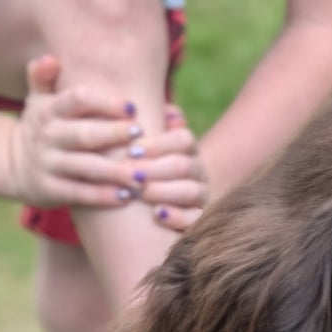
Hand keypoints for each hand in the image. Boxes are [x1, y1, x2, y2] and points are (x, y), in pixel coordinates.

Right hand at [6, 55, 143, 207]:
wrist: (12, 165)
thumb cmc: (42, 128)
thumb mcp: (37, 100)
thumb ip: (43, 77)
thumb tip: (50, 59)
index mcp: (49, 111)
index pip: (77, 100)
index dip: (105, 103)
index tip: (132, 109)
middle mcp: (48, 137)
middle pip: (84, 134)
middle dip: (113, 134)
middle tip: (141, 136)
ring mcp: (48, 164)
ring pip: (86, 167)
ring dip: (115, 171)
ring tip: (142, 174)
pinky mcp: (51, 190)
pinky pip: (80, 193)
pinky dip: (103, 196)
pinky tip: (127, 197)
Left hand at [135, 104, 208, 231]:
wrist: (147, 208)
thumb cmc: (139, 167)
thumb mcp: (141, 146)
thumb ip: (147, 127)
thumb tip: (167, 111)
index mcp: (187, 149)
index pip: (183, 139)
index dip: (158, 144)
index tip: (132, 150)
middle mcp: (198, 170)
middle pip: (183, 165)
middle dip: (154, 169)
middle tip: (130, 173)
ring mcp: (201, 196)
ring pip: (190, 191)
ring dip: (162, 190)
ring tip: (138, 192)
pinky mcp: (198, 221)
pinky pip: (194, 219)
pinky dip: (177, 216)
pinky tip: (158, 214)